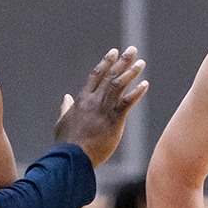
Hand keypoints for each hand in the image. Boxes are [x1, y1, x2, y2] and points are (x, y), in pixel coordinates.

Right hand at [54, 47, 148, 165]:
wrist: (72, 157)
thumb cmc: (66, 143)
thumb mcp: (62, 122)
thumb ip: (65, 108)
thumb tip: (66, 97)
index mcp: (82, 100)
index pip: (95, 75)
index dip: (106, 62)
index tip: (114, 52)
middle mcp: (93, 101)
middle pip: (110, 76)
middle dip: (122, 61)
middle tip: (132, 49)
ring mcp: (104, 110)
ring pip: (118, 85)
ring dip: (131, 72)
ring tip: (141, 62)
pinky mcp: (114, 121)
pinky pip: (127, 103)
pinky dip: (136, 93)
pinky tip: (145, 84)